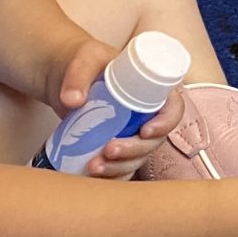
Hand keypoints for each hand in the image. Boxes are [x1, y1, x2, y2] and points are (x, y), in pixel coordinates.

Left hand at [44, 37, 179, 178]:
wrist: (64, 76)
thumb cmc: (84, 61)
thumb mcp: (84, 58)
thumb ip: (78, 75)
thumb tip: (72, 101)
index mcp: (152, 89)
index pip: (173, 108)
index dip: (166, 123)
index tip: (145, 131)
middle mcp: (147, 114)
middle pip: (155, 140)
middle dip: (135, 151)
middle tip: (109, 150)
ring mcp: (132, 133)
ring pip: (138, 158)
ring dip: (120, 167)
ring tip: (93, 168)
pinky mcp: (116, 145)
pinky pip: (122, 168)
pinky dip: (112, 177)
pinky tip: (94, 178)